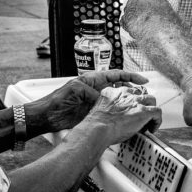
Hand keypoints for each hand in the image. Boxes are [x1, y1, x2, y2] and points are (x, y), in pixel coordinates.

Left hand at [28, 71, 150, 133]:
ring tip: (139, 105)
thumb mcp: (76, 91)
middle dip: (133, 89)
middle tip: (144, 95)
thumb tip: (106, 99)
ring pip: (117, 100)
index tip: (143, 80)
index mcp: (93, 80)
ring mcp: (97, 102)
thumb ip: (93, 93)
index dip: (130, 76)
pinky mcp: (95, 114)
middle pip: (120, 87)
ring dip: (128, 102)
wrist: (47, 116)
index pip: (116, 75)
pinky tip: (126, 116)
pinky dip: (119, 114)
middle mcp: (97, 90)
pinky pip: (111, 112)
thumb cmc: (57, 100)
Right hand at [80, 85, 161, 144]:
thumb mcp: (100, 107)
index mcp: (115, 91)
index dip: (132, 101)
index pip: (129, 91)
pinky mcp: (144, 111)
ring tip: (148, 122)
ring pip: (152, 100)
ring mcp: (137, 101)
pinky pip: (158, 112)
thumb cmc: (96, 124)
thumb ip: (107, 106)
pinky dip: (157, 121)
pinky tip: (152, 129)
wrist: (98, 128)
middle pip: (141, 94)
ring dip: (151, 111)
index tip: (131, 110)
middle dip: (143, 104)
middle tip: (140, 117)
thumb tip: (112, 116)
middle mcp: (127, 93)